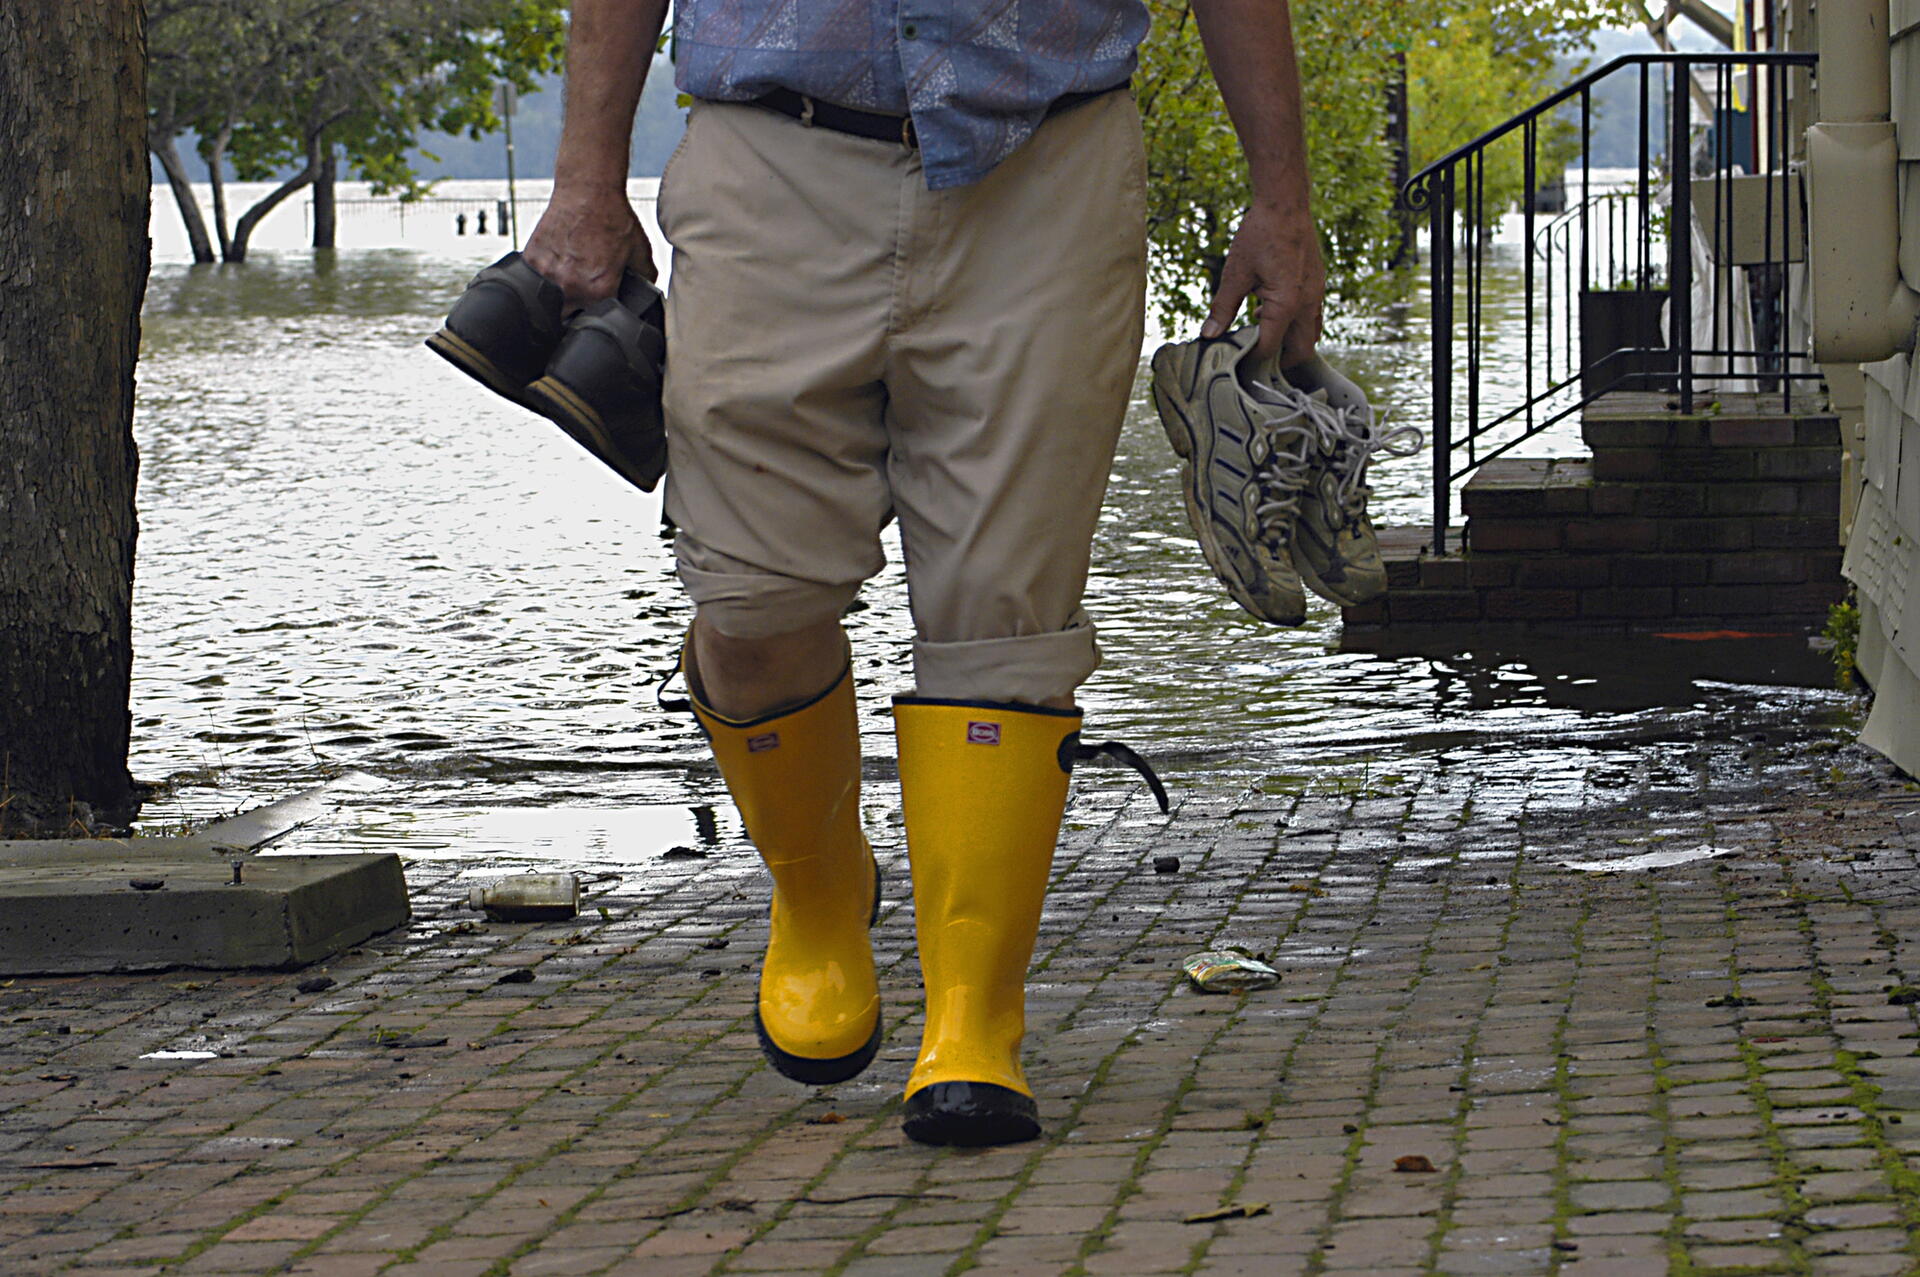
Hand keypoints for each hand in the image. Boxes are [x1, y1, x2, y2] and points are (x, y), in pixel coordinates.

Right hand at [523, 184, 656, 312]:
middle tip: (582, 300)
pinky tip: (555, 268)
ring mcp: (547, 274)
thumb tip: (647, 300)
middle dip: (574, 316)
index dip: (598, 322)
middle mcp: (571, 287)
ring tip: (568, 284)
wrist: (588, 189)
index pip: (595, 324)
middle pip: (567, 320)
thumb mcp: (641, 253)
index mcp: (599, 290)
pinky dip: (542, 280)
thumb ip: (646, 281)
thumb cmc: (614, 218)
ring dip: (556, 300)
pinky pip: (533, 282)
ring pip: (547, 305)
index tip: (598, 315)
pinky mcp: (531, 260)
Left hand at [1200, 198, 1325, 366]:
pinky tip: (1267, 314)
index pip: (1271, 349)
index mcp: (1286, 305)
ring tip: (1260, 338)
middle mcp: (1307, 304)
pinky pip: (1310, 316)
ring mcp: (1316, 294)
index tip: (1236, 364)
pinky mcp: (1316, 285)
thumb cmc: (1260, 235)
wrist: (1285, 205)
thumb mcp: (1235, 274)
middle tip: (1254, 361)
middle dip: (1280, 361)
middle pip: (1300, 350)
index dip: (1253, 360)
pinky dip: (1294, 324)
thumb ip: (1222, 308)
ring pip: (1309, 334)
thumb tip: (1209, 335)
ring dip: (1289, 342)